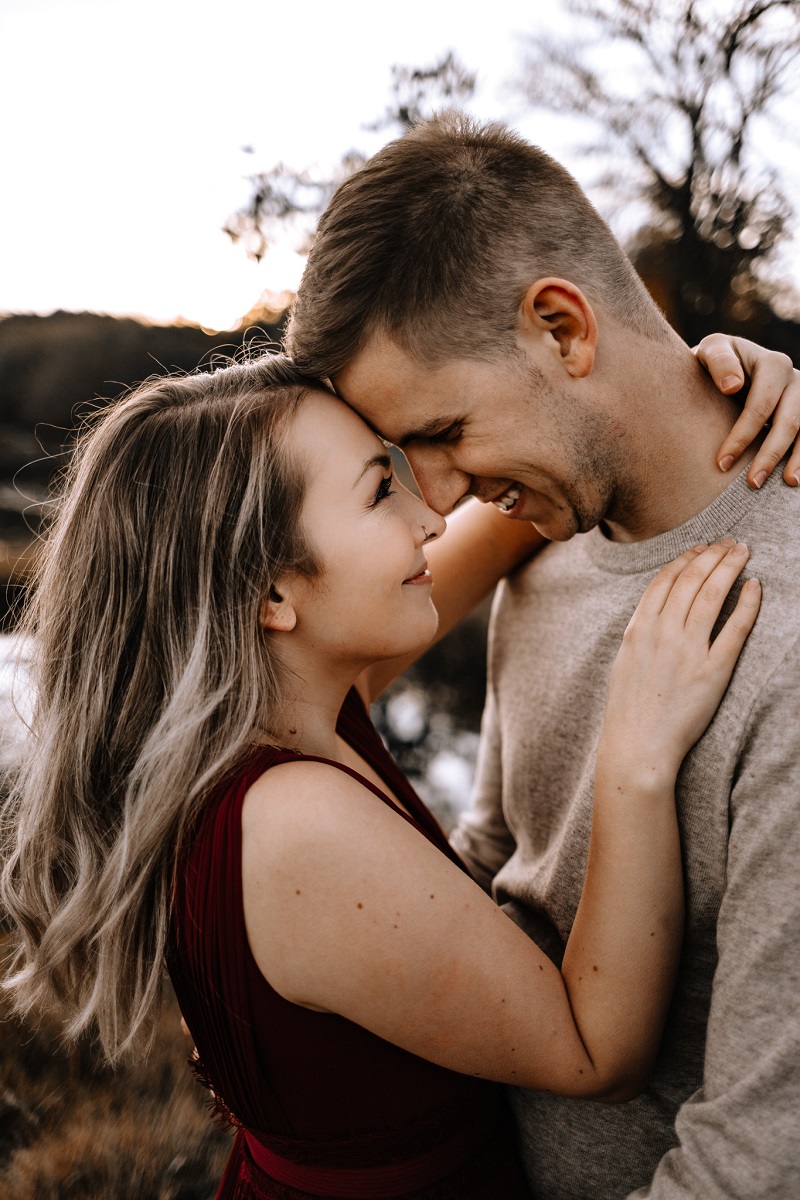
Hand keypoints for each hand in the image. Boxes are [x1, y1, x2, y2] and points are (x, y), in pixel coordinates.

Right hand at [599, 542, 760, 785]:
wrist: (638, 746)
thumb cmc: (631, 707)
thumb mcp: (627, 659)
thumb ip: (643, 630)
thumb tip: (661, 608)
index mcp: (638, 628)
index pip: (666, 579)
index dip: (687, 557)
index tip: (702, 547)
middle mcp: (662, 633)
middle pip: (691, 579)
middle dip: (713, 554)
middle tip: (731, 542)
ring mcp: (688, 650)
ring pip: (712, 594)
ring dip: (730, 567)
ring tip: (743, 553)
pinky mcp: (713, 671)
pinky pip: (735, 628)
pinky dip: (747, 603)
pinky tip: (754, 587)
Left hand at [694, 334, 799, 487]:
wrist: (730, 368)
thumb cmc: (714, 362)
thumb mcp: (711, 351)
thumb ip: (719, 362)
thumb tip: (733, 387)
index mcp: (773, 364)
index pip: (760, 405)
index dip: (742, 436)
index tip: (722, 463)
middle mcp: (795, 379)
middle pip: (788, 422)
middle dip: (770, 455)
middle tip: (752, 483)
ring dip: (796, 460)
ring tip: (787, 483)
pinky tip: (795, 478)